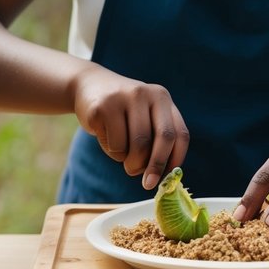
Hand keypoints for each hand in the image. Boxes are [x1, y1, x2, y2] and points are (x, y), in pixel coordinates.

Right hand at [72, 64, 188, 188]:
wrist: (89, 85)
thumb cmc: (122, 111)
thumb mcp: (144, 115)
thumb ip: (156, 138)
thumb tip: (163, 175)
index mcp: (161, 97)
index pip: (179, 133)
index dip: (176, 159)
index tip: (168, 179)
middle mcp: (145, 94)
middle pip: (161, 138)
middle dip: (156, 166)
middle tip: (147, 184)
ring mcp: (123, 98)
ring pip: (137, 146)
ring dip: (130, 162)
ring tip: (123, 155)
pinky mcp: (101, 108)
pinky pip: (114, 145)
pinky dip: (112, 152)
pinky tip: (107, 137)